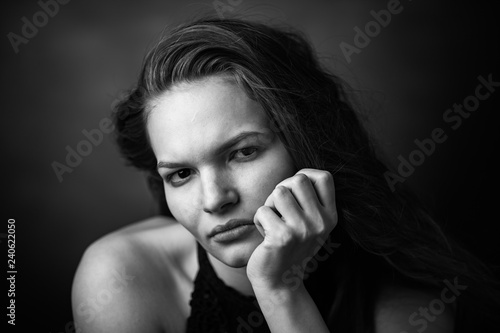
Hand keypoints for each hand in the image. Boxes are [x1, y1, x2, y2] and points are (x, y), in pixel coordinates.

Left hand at [247, 168, 337, 291]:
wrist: (279, 281)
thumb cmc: (289, 245)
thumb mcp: (310, 223)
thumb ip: (309, 199)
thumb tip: (299, 174)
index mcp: (330, 216)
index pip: (324, 177)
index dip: (304, 175)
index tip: (294, 191)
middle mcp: (320, 222)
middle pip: (298, 179)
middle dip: (282, 189)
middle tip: (279, 210)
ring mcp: (303, 229)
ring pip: (278, 192)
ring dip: (269, 205)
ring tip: (273, 222)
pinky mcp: (282, 237)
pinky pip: (262, 210)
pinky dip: (258, 221)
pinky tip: (265, 236)